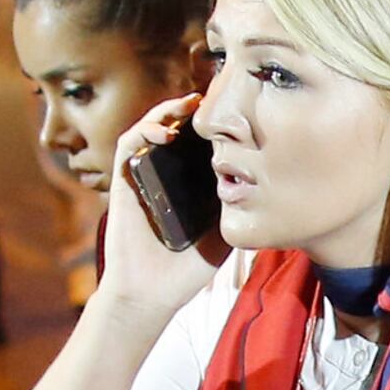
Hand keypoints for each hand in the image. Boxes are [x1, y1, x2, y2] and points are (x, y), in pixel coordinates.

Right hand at [94, 97, 218, 324]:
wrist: (152, 293)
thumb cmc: (187, 269)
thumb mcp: (224, 234)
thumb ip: (237, 208)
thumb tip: (265, 181)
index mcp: (189, 184)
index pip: (201, 144)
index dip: (216, 126)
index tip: (239, 111)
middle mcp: (166, 175)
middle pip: (178, 130)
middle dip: (195, 111)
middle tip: (217, 96)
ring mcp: (144, 176)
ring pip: (152, 129)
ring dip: (169, 112)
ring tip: (192, 104)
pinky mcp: (124, 182)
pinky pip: (129, 146)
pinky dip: (143, 131)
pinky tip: (164, 131)